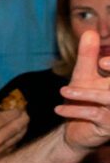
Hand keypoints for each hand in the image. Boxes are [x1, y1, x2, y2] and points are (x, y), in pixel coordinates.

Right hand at [0, 108, 27, 162]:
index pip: (9, 116)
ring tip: (24, 122)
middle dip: (24, 117)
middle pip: (19, 125)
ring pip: (20, 136)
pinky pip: (15, 144)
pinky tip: (16, 134)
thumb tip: (1, 116)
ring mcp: (1, 148)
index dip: (16, 110)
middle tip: (25, 114)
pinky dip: (18, 137)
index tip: (19, 107)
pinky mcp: (1, 155)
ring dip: (24, 128)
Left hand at [59, 30, 109, 152]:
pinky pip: (94, 115)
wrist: (76, 130)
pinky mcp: (108, 126)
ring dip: (86, 93)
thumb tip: (90, 31)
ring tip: (64, 90)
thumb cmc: (84, 99)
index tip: (101, 62)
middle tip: (99, 64)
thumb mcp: (84, 75)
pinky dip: (75, 111)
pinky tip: (58, 109)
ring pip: (109, 98)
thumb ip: (88, 55)